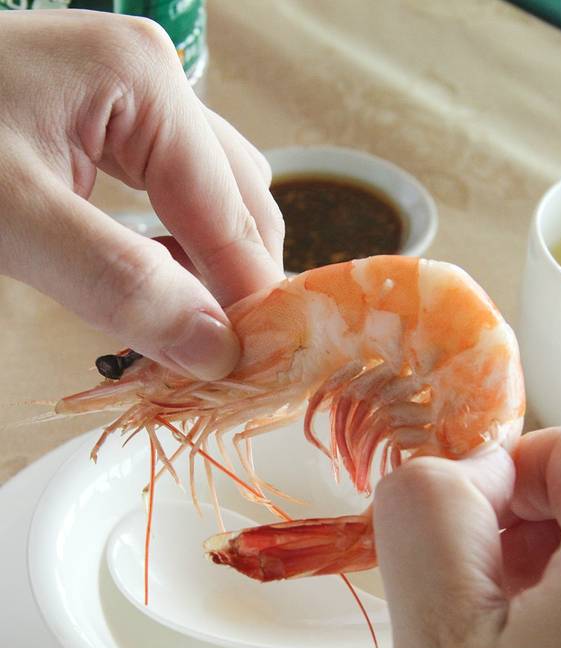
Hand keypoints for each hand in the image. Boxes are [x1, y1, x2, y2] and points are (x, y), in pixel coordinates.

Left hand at [0, 11, 283, 379]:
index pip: (231, 215)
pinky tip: (159, 299)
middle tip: (223, 368)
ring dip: (210, 277)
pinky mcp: (108, 127)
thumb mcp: (11, 218)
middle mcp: (156, 84)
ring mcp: (134, 102)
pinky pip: (170, 201)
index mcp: (145, 84)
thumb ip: (118, 283)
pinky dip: (175, 258)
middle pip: (239, 206)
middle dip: (237, 288)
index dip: (252, 302)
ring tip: (192, 343)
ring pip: (212, 206)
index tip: (260, 375)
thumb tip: (216, 350)